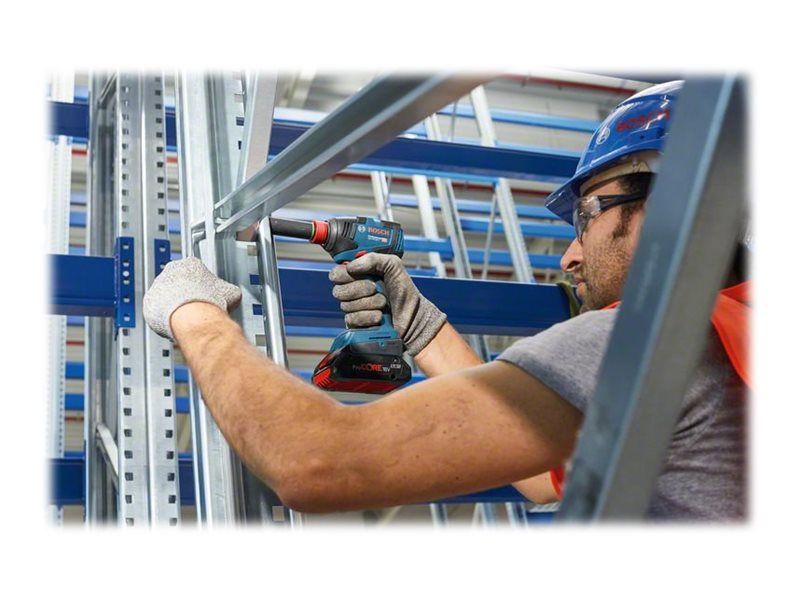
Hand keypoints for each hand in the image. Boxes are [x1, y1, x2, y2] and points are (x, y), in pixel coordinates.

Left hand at [143, 257, 241, 339]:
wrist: (193, 318)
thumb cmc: (211, 303)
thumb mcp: (231, 292)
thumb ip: (226, 289)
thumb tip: (232, 294)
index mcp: (190, 263)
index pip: (194, 270)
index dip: (201, 283)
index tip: (205, 292)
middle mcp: (171, 271)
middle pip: (177, 281)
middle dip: (185, 293)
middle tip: (195, 306)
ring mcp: (158, 286)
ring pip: (165, 295)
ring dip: (173, 304)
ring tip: (186, 317)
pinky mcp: (149, 303)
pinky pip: (156, 309)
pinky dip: (164, 316)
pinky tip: (176, 323)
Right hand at [329, 253, 446, 355]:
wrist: (413, 314)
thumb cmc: (402, 289)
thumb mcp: (393, 265)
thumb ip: (373, 258)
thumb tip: (351, 266)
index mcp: (356, 275)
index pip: (335, 274)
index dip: (344, 274)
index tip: (357, 273)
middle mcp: (352, 291)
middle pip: (338, 291)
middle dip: (360, 289)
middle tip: (376, 288)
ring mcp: (352, 309)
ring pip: (346, 306)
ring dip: (369, 303)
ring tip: (384, 303)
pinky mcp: (356, 325)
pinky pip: (352, 319)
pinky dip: (369, 316)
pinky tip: (380, 316)